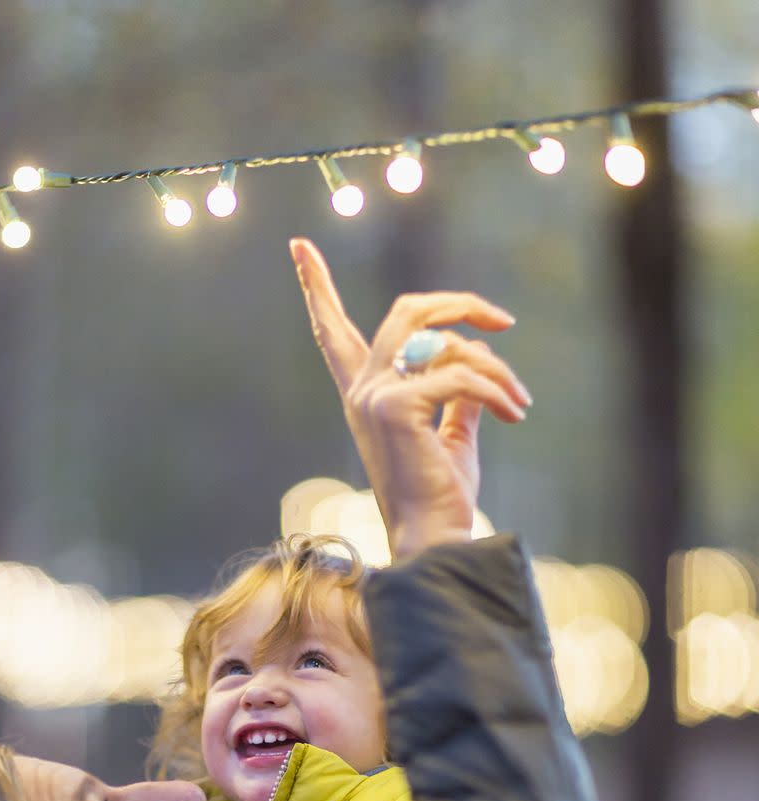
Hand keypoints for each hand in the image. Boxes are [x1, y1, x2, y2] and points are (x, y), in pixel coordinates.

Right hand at [289, 237, 530, 559]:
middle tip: (502, 322)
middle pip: (409, 311)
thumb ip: (458, 392)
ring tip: (519, 401)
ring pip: (444, 342)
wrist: (433, 536)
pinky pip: (460, 375)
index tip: (298, 246)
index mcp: (365, 395)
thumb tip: (480, 357)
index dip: (317, 286)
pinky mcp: (397, 407)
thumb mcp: (451, 432)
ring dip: (496, 367)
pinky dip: (497, 389)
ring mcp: (375, 396)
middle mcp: (362, 390)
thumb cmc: (440, 493)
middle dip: (460, 304)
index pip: (333, 333)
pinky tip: (515, 412)